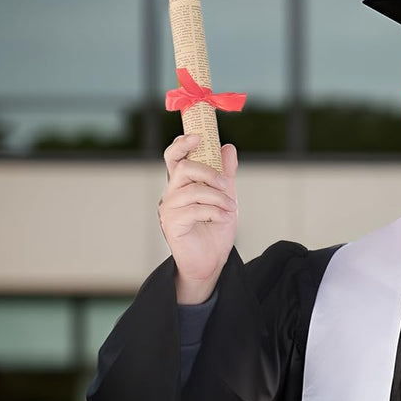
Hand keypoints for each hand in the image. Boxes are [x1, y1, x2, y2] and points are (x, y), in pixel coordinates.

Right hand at [158, 134, 238, 299]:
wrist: (211, 262)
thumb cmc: (215, 231)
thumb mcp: (226, 198)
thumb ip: (225, 175)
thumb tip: (228, 148)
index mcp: (182, 184)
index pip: (174, 157)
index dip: (183, 144)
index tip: (199, 137)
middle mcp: (171, 194)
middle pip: (182, 167)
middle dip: (207, 172)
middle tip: (225, 184)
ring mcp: (169, 209)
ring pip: (192, 190)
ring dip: (217, 197)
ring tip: (231, 208)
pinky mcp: (171, 224)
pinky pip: (194, 210)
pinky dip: (214, 212)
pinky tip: (223, 218)